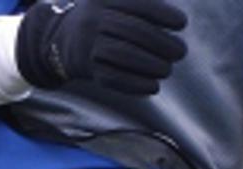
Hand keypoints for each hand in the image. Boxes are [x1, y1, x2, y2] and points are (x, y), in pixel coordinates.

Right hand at [15, 0, 187, 95]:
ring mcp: (88, 45)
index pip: (137, 4)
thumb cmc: (102, 19)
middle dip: (162, 43)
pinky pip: (113, 78)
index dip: (162, 13)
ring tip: (167, 69)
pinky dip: (136, 84)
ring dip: (151, 65)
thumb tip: (179, 17)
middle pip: (133, 31)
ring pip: (124, 55)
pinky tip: (154, 86)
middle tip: (180, 52)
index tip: (182, 23)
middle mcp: (93, 20)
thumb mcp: (113, 1)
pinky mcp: (87, 69)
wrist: (60, 40)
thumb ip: (141, 3)